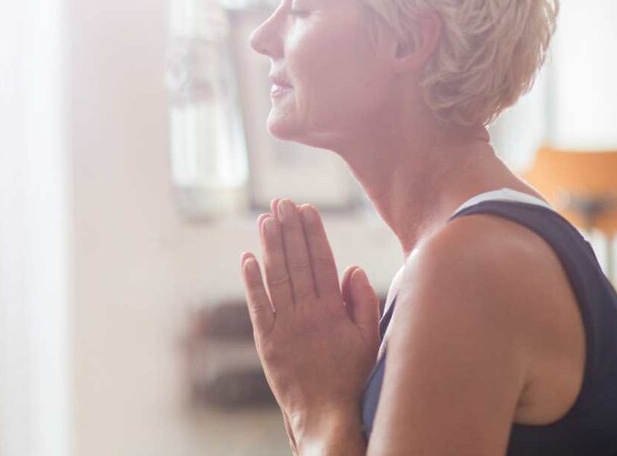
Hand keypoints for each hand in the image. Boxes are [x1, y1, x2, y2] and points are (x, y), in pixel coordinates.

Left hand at [241, 200, 379, 452]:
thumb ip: (362, 301)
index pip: (322, 261)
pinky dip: (252, 280)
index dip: (313, 232)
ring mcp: (284, 326)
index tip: (306, 208)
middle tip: (281, 202)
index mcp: (333, 310)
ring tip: (265, 219)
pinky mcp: (266, 341)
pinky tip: (248, 258)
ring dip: (270, 246)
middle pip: (296, 262)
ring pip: (276, 277)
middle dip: (289, 229)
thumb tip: (352, 267)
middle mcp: (307, 313)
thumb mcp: (369, 339)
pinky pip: (258, 304)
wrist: (324, 413)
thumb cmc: (350, 376)